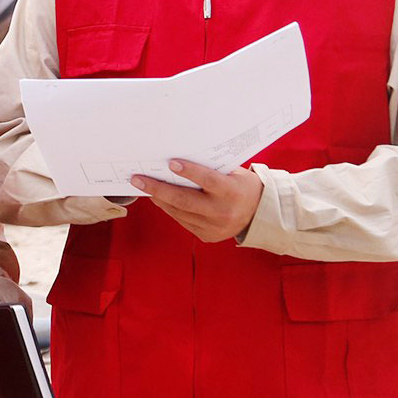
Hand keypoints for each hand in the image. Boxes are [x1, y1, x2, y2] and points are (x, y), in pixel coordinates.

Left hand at [131, 159, 263, 242]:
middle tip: (138, 179)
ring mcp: (214, 227)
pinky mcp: (207, 236)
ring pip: (179, 212)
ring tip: (144, 186)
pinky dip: (169, 208)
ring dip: (159, 198)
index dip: (190, 172)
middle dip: (158, 188)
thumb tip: (176, 161)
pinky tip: (160, 198)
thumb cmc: (241, 186)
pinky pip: (182, 221)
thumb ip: (210, 169)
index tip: (171, 163)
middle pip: (184, 200)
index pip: (208, 180)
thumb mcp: (232, 173)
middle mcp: (222, 212)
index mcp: (231, 192)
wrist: (258, 214)